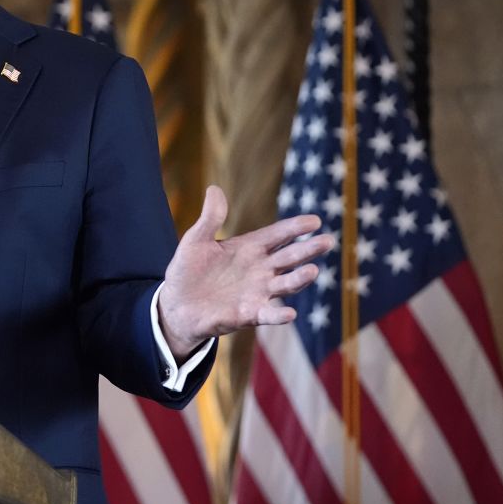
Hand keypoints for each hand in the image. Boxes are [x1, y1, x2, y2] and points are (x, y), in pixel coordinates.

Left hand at [157, 185, 333, 360]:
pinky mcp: (247, 314)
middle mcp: (259, 270)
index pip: (277, 235)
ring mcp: (256, 293)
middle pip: (289, 258)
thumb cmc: (188, 270)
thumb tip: (214, 188)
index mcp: (249, 248)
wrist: (175, 304)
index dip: (295, 227)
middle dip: (307, 249)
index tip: (314, 220)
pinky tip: (290, 313)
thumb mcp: (196, 240)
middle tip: (327, 240)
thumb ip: (210, 218)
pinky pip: (268, 315)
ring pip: (285, 285)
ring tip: (313, 270)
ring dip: (299, 279)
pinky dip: (279, 315)